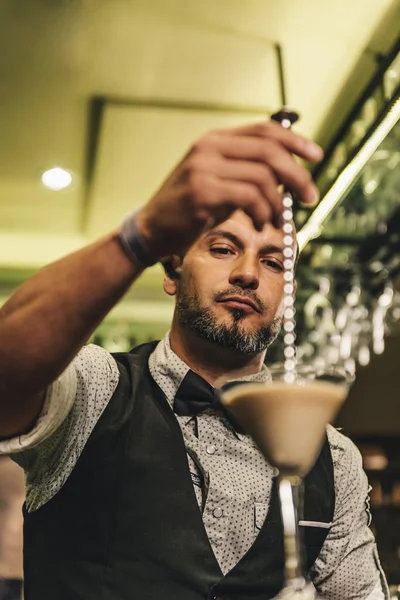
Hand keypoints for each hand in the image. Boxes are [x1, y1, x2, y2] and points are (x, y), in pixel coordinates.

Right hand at [136, 120, 323, 257]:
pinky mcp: (201, 191)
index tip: (316, 156)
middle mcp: (209, 148)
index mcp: (215, 140)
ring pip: (262, 176)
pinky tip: (260, 224)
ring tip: (275, 220)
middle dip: (297, 174)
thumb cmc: (188, 208)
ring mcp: (203, 167)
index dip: (295, 140)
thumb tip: (287, 176)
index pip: (265, 129)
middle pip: (269, 150)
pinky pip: (248, 196)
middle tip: (310, 196)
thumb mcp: (218, 181)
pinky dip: (262, 211)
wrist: (151, 229)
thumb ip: (246, 172)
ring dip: (278, 202)